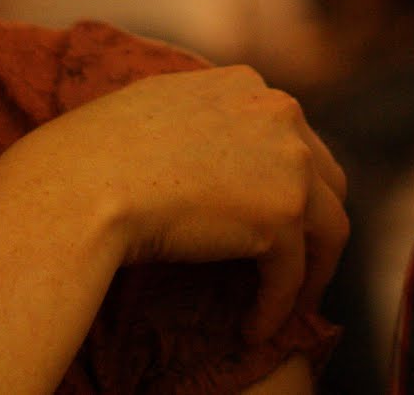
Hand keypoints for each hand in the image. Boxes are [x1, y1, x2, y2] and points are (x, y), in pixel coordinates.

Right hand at [12, 65, 348, 340]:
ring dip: (309, 272)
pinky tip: (251, 329)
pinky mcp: (283, 213)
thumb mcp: (158, 106)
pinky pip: (293, 274)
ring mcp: (288, 160)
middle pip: (325, 179)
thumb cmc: (97, 154)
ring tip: (282, 303)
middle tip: (291, 263)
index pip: (289, 137)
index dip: (286, 182)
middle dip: (312, 223)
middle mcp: (278, 111)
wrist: (84, 184)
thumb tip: (208, 145)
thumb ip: (199, 116)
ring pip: (329, 228)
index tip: (269, 219)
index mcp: (246, 84)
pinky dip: (276, 307)